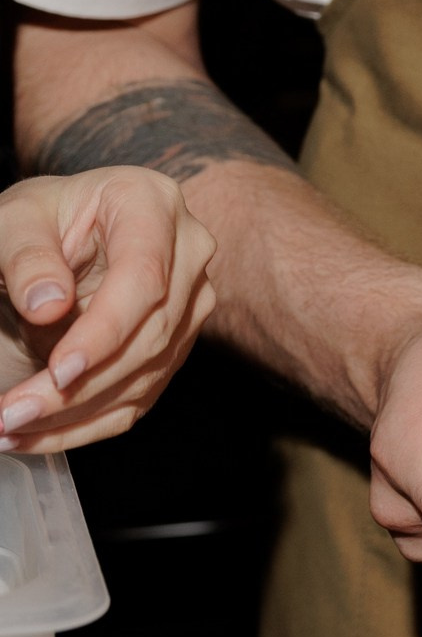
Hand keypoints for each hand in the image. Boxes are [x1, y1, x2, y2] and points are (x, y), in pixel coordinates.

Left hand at [0, 168, 215, 452]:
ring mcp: (188, 303)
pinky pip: (137, 398)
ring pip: (145, 375)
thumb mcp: (15, 220)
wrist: (58, 239)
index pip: (145, 277)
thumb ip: (27, 255)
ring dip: (75, 413)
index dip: (105, 329)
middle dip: (80, 386)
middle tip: (13, 412)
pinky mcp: (174, 346)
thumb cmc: (41, 220)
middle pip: (150, 334)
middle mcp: (187, 253)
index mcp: (152, 204)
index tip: (59, 370)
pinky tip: (35, 433)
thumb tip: (47, 302)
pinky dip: (83, 424)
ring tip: (10, 427)